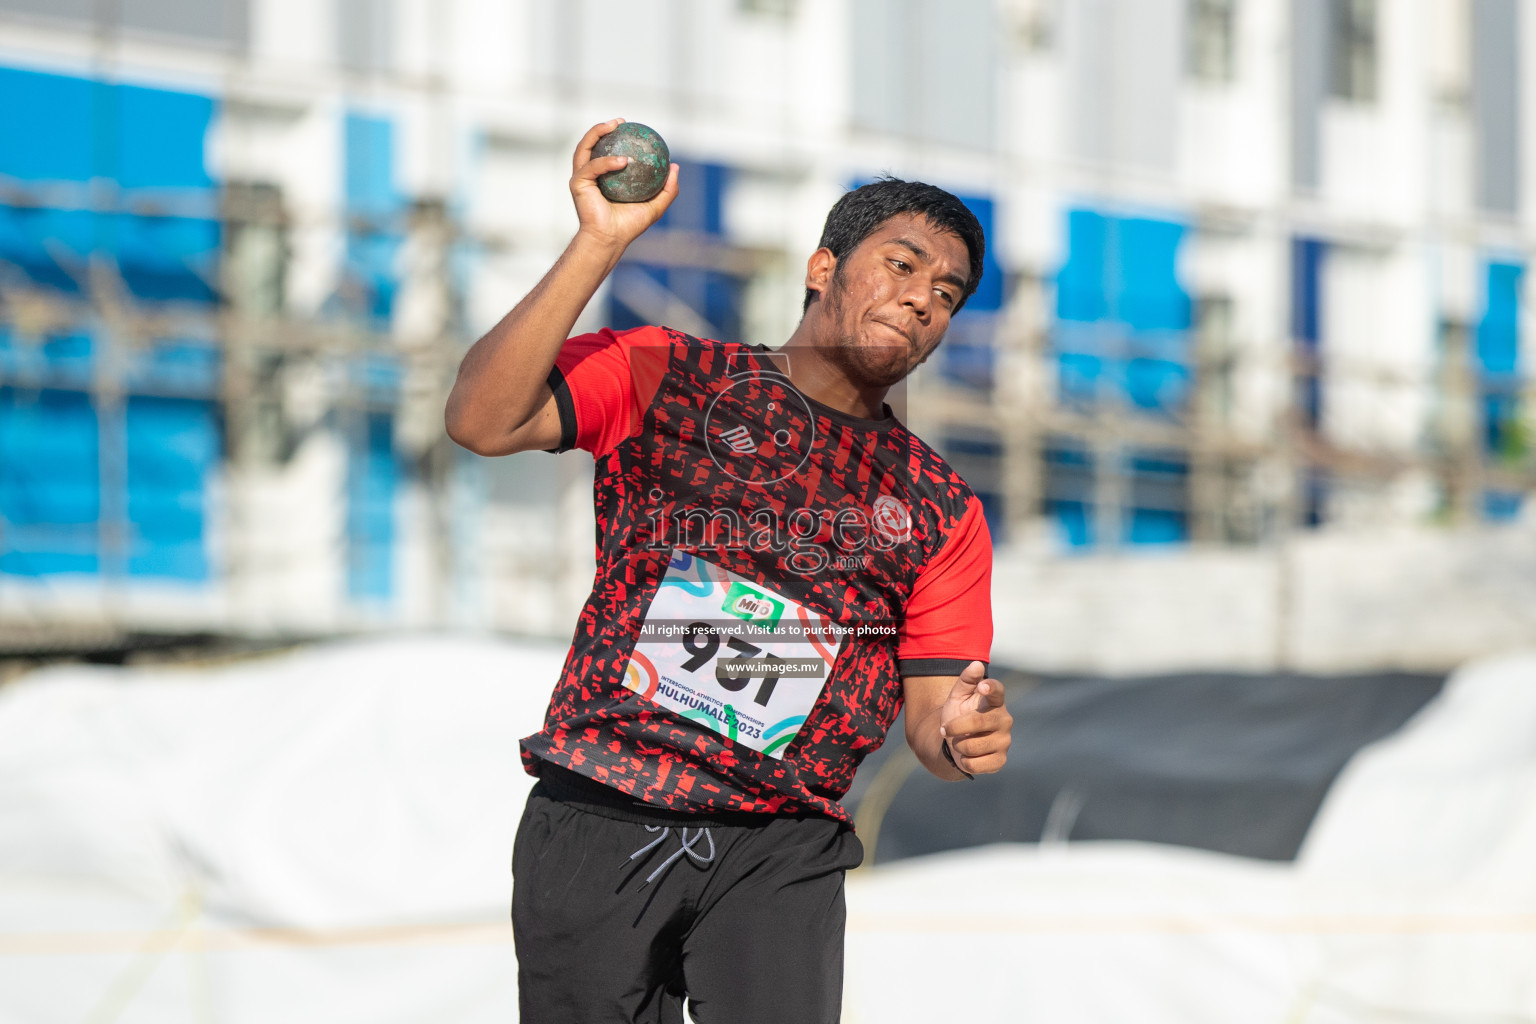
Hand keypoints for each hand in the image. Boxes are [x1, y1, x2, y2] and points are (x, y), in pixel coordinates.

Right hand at [568, 118, 679, 250]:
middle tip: (620, 122)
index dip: (615, 135)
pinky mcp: (577, 183)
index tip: (630, 127)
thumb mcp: (655, 206)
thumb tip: (675, 166)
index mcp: (603, 177)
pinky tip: (622, 160)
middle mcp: (589, 174)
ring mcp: (581, 178)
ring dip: (597, 133)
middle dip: (602, 127)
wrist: (611, 239)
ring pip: (584, 147)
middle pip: (590, 143)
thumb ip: (667, 188)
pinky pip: (592, 167)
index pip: (605, 150)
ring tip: (614, 126)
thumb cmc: (629, 225)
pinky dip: (606, 162)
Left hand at [938, 661, 1011, 774]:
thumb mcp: (957, 697)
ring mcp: (1004, 741)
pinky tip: (967, 756)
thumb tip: (977, 664)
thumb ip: (966, 680)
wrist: (956, 743)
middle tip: (945, 729)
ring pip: (972, 746)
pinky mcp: (1000, 761)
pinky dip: (963, 761)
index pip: (998, 691)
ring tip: (960, 742)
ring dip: (957, 745)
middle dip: (955, 727)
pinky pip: (974, 764)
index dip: (991, 688)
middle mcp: (1004, 720)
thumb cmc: (959, 715)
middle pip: (977, 721)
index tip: (982, 686)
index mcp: (995, 701)